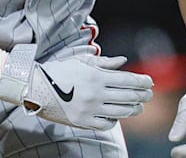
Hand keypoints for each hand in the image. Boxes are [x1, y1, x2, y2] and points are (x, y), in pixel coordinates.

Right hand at [0, 47, 153, 130]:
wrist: (35, 87)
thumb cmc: (59, 71)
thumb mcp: (81, 61)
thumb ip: (104, 63)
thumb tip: (123, 61)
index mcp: (96, 76)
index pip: (127, 80)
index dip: (141, 81)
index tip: (149, 82)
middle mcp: (95, 94)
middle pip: (128, 97)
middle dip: (142, 95)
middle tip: (149, 94)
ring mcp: (89, 110)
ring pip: (121, 112)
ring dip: (133, 109)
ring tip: (138, 106)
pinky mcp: (83, 122)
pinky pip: (106, 124)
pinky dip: (115, 120)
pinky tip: (117, 115)